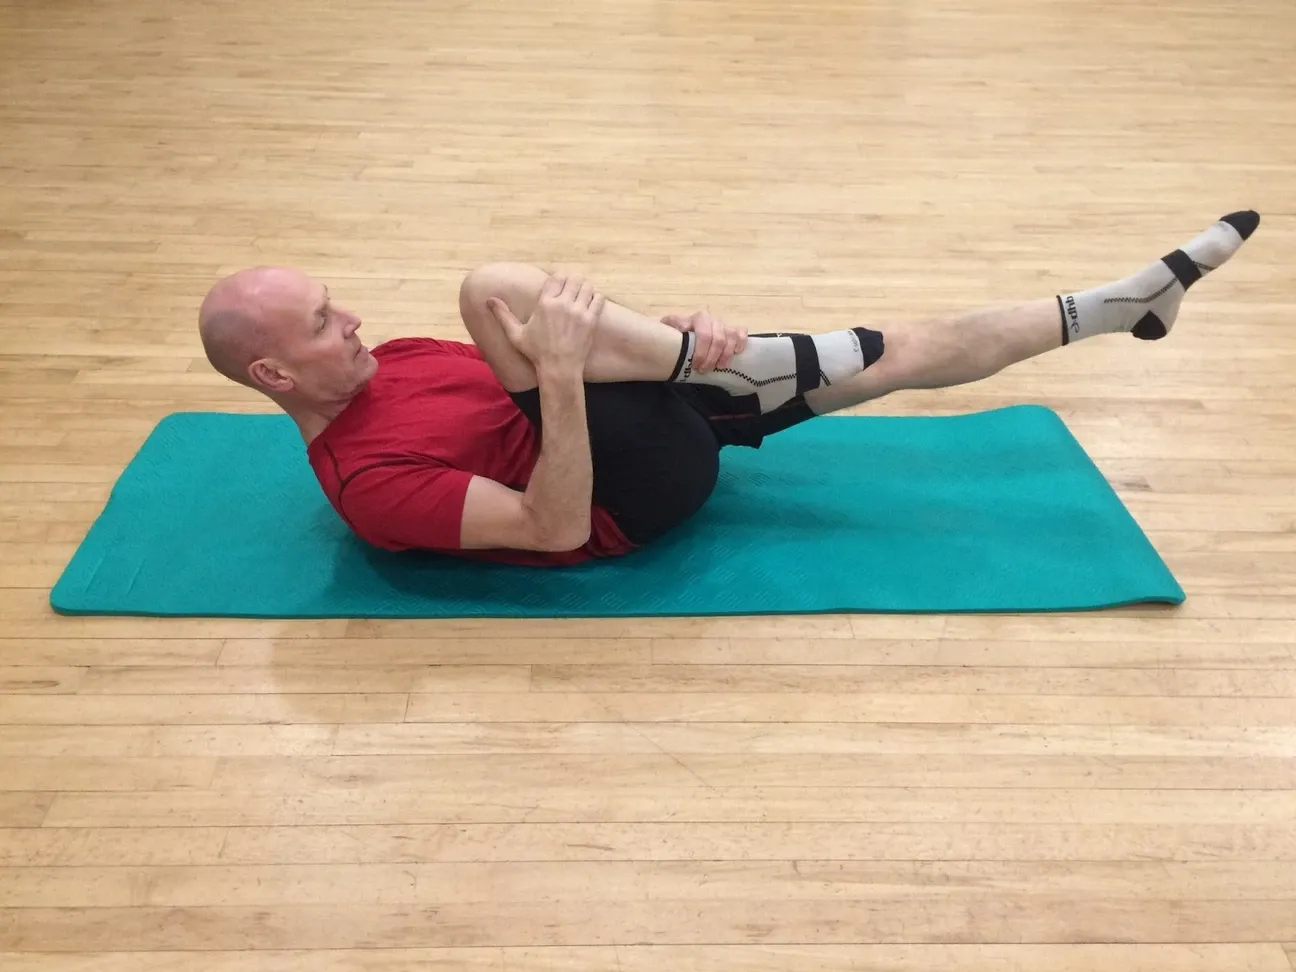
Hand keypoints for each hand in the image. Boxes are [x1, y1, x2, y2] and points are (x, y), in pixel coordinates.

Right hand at [487, 275, 605, 376]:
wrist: (558, 369)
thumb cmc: (537, 353)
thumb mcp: (515, 334)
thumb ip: (503, 315)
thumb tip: (489, 300)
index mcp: (545, 303)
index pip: (556, 277)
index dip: (559, 279)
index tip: (559, 286)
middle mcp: (562, 304)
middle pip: (573, 278)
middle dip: (573, 282)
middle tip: (571, 291)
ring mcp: (578, 312)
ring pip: (587, 286)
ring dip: (585, 289)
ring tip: (581, 296)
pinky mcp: (591, 320)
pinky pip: (598, 299)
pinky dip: (595, 298)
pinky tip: (590, 305)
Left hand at [661, 309, 747, 371]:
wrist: (683, 329)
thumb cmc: (677, 332)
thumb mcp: (670, 326)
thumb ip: (673, 324)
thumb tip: (683, 328)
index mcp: (699, 318)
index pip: (704, 335)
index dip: (701, 353)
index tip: (695, 366)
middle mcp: (714, 320)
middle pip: (719, 340)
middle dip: (712, 358)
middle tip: (704, 370)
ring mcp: (724, 324)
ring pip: (731, 338)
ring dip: (726, 355)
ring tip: (720, 367)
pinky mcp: (733, 330)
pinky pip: (741, 333)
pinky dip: (741, 343)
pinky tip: (736, 353)